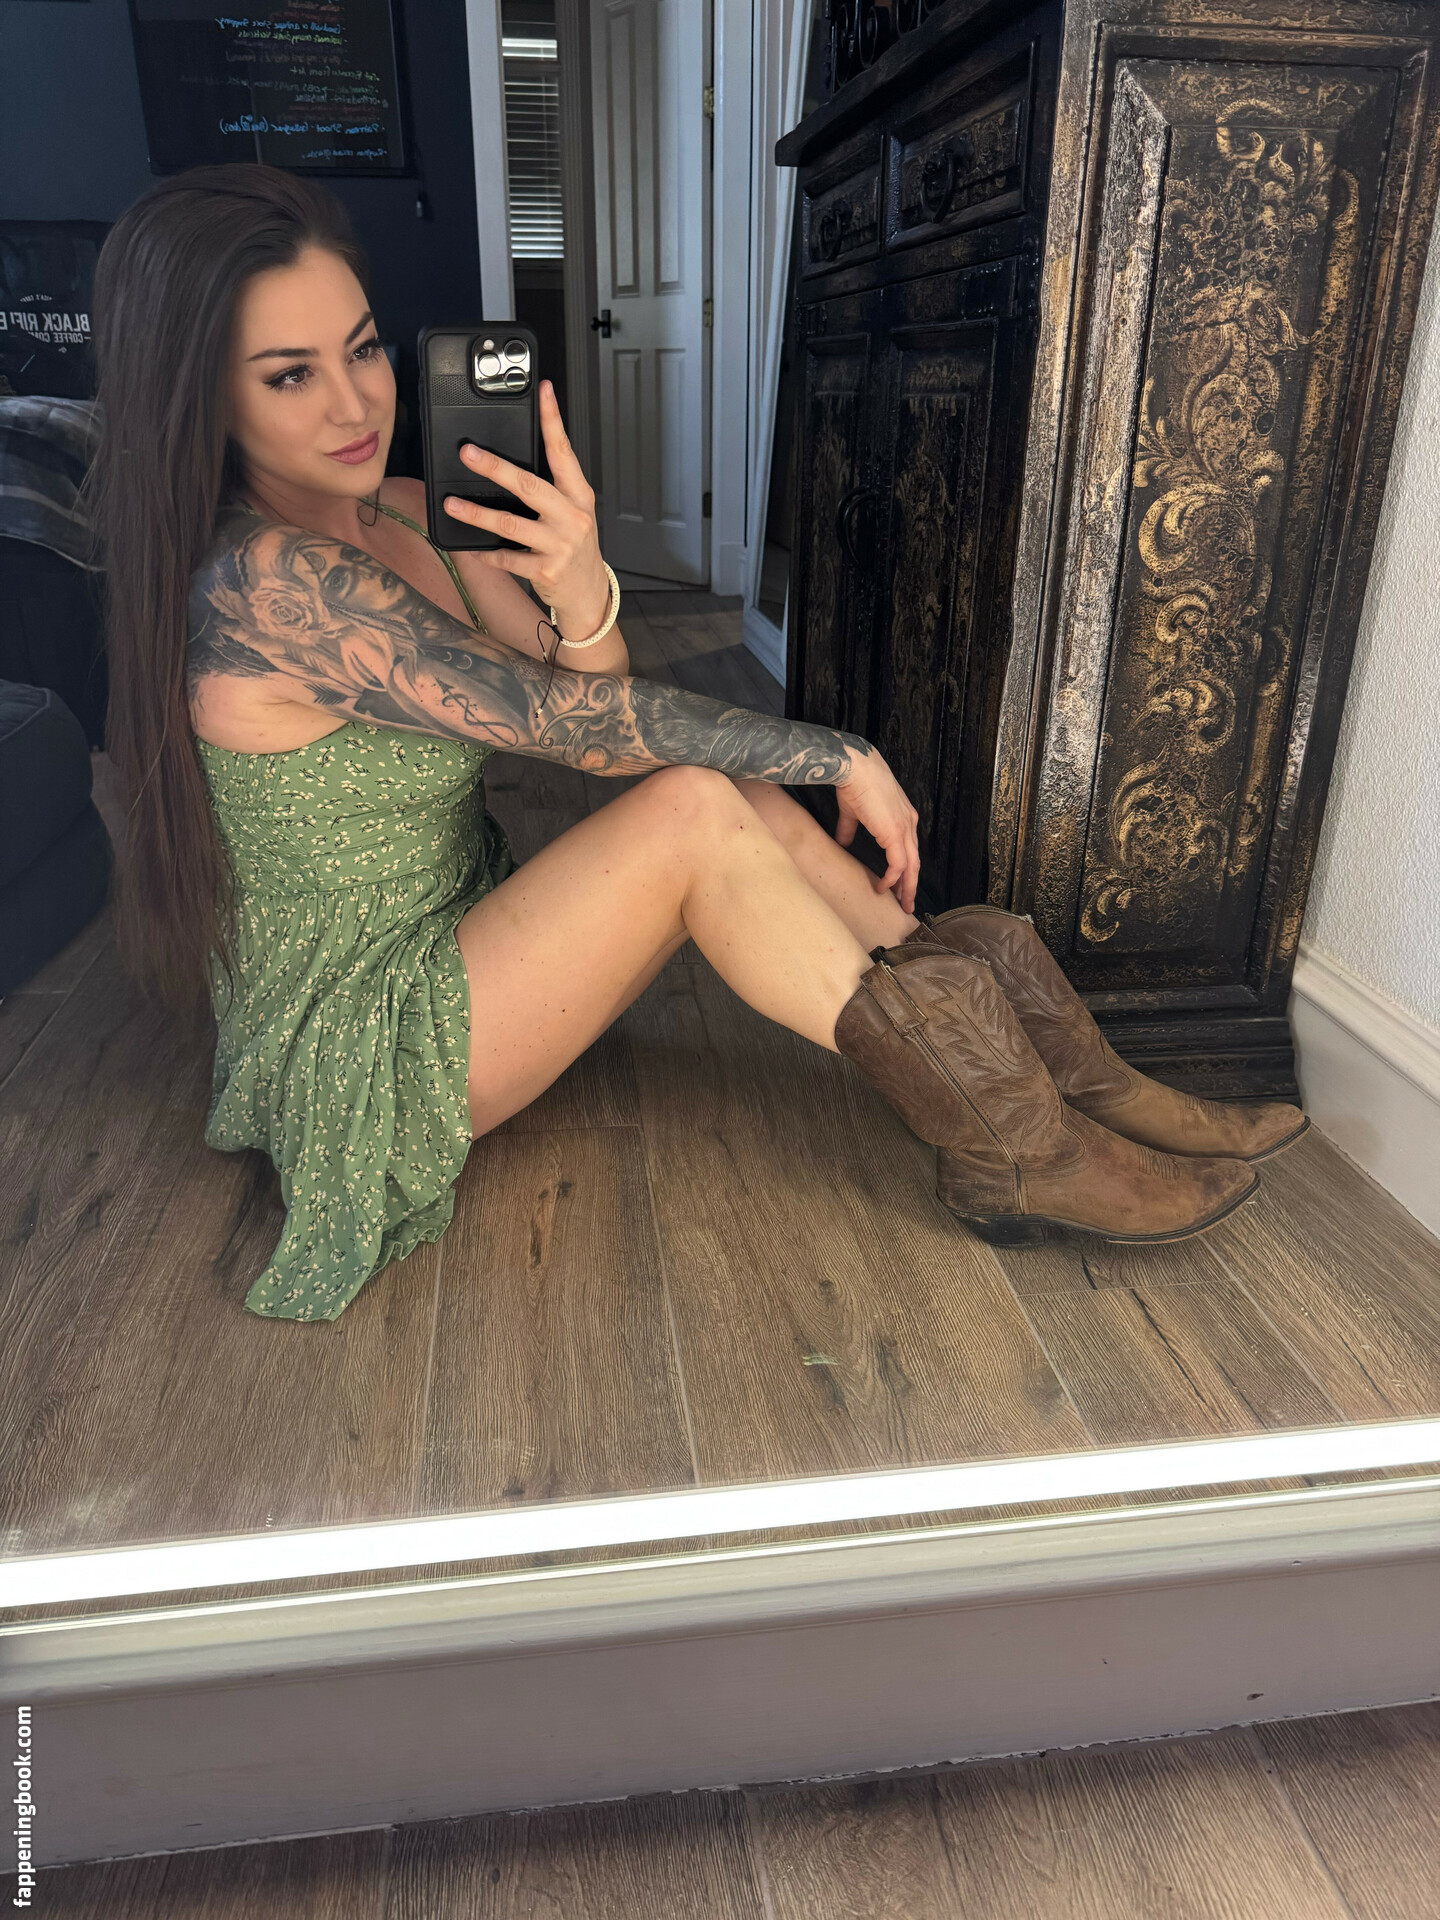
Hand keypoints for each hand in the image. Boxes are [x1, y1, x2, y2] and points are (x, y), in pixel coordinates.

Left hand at [443, 381, 609, 637]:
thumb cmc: (575, 548)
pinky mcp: (545, 570)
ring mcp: (559, 545)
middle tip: (468, 453)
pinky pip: (508, 559)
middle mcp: (571, 517)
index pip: (563, 452)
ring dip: (477, 514)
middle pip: (529, 485)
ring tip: (452, 504)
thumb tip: (510, 464)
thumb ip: (551, 489)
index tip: (543, 392)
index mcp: (578, 496)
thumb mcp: (573, 513)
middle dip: (495, 467)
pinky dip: (486, 554)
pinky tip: (470, 549)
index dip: (553, 421)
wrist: (589, 594)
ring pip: (511, 525)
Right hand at [834, 748, 921, 914]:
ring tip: (901, 904)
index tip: (899, 884)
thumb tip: (841, 844)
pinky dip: (892, 878)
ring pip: (911, 866)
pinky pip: (898, 864)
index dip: (905, 868)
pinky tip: (884, 888)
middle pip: (915, 861)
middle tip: (907, 903)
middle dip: (911, 884)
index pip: (908, 849)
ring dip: (906, 888)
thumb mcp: (854, 811)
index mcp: (903, 816)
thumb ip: (849, 829)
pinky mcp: (895, 834)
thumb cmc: (854, 782)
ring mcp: (904, 829)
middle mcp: (909, 823)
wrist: (855, 768)